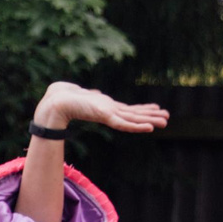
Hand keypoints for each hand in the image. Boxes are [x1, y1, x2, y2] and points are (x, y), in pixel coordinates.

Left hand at [32, 82, 168, 135]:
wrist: (55, 102)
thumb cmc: (63, 97)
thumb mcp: (83, 95)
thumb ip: (90, 96)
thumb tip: (92, 93)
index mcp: (106, 107)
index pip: (128, 109)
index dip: (142, 110)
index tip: (155, 108)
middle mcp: (109, 111)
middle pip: (134, 115)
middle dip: (151, 116)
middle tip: (167, 118)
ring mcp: (108, 114)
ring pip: (133, 119)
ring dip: (149, 120)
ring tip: (164, 121)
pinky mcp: (104, 116)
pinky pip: (123, 123)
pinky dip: (136, 126)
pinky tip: (148, 127)